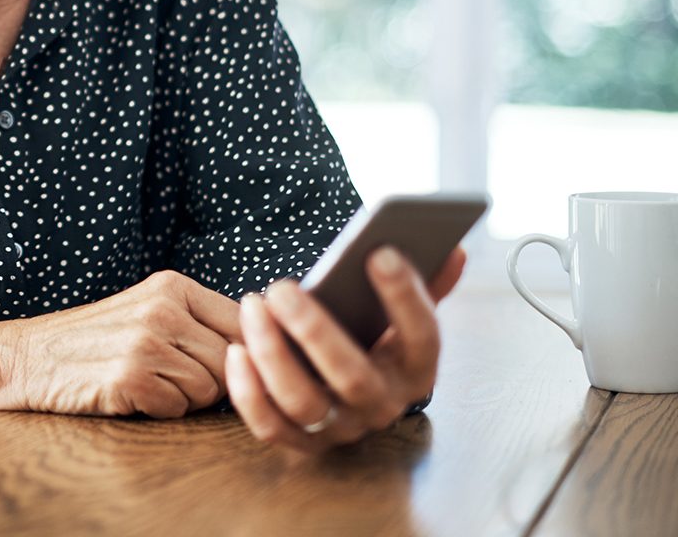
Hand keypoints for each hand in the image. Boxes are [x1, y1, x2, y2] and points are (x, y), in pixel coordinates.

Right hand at [1, 270, 242, 418]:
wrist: (32, 357)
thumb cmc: (101, 339)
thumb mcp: (150, 308)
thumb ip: (200, 319)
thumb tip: (266, 344)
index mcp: (173, 285)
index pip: (243, 321)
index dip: (243, 351)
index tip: (225, 363)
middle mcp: (163, 308)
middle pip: (232, 360)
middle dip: (213, 380)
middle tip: (174, 377)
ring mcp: (145, 342)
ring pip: (209, 389)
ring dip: (186, 397)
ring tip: (151, 382)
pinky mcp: (129, 378)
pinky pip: (178, 409)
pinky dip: (161, 410)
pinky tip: (133, 394)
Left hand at [225, 244, 466, 450]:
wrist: (344, 384)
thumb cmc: (371, 331)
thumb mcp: (402, 310)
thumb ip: (426, 280)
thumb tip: (455, 249)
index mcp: (416, 369)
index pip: (423, 338)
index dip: (406, 297)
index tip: (380, 251)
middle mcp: (382, 405)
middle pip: (353, 377)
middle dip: (315, 331)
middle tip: (282, 287)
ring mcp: (340, 428)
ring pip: (305, 403)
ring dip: (273, 354)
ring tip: (253, 305)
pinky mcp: (301, 442)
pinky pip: (271, 427)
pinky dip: (249, 394)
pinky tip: (236, 350)